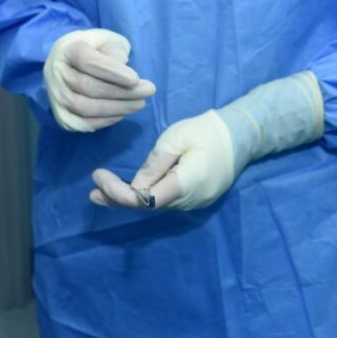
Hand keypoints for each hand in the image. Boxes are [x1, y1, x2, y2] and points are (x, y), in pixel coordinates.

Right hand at [44, 28, 155, 132]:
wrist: (66, 61)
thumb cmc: (93, 48)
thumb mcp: (107, 39)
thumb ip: (114, 49)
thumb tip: (121, 65)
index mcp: (68, 50)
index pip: (88, 61)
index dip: (112, 72)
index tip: (135, 79)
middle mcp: (57, 74)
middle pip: (88, 86)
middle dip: (121, 92)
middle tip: (147, 92)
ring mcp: (55, 96)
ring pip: (84, 107)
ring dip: (115, 108)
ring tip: (139, 104)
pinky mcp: (59, 113)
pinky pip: (78, 123)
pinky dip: (101, 122)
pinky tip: (120, 115)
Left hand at [89, 110, 236, 210]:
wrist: (243, 134)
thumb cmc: (208, 130)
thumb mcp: (177, 138)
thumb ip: (154, 164)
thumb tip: (134, 186)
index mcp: (187, 183)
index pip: (146, 200)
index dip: (119, 194)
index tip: (99, 178)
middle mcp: (190, 200)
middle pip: (147, 206)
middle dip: (117, 198)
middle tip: (93, 190)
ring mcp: (194, 202)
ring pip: (154, 206)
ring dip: (127, 199)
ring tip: (100, 192)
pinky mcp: (194, 198)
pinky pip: (164, 201)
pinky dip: (142, 196)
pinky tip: (125, 191)